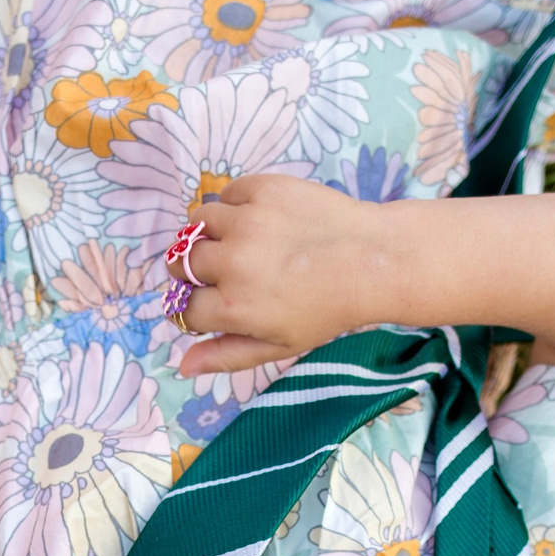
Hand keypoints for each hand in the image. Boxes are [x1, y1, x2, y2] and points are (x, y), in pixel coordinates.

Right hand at [178, 174, 393, 376]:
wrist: (373, 261)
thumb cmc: (327, 310)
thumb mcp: (278, 345)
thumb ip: (227, 355)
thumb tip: (182, 366)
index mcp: (235, 306)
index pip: (184, 307)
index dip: (193, 309)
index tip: (208, 304)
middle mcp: (234, 262)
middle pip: (182, 264)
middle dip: (192, 273)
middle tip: (219, 273)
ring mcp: (247, 222)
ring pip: (196, 224)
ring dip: (205, 235)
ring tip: (233, 243)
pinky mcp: (263, 190)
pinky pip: (227, 194)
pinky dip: (233, 206)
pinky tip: (256, 221)